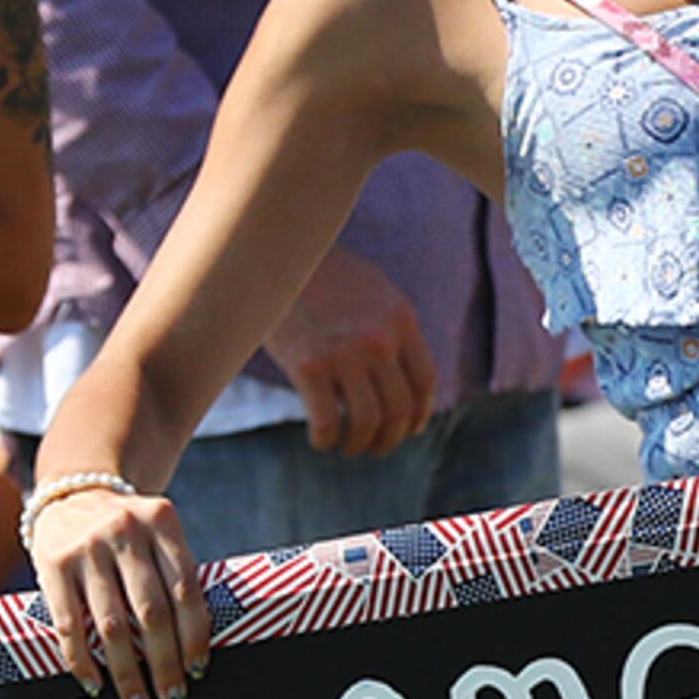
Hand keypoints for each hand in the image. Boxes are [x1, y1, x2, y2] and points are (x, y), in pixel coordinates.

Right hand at [31, 483, 211, 698]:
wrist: (73, 493)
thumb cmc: (130, 531)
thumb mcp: (159, 534)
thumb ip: (176, 575)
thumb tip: (193, 650)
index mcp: (163, 521)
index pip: (186, 590)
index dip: (194, 637)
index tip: (198, 670)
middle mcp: (126, 530)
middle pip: (152, 612)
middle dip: (164, 664)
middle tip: (172, 697)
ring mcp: (87, 547)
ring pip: (112, 626)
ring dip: (127, 672)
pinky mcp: (53, 564)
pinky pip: (69, 625)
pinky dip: (82, 661)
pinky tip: (96, 684)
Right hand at [263, 249, 437, 457]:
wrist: (274, 250)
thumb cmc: (320, 273)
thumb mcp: (373, 290)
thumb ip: (391, 329)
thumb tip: (409, 379)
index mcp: (401, 320)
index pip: (424, 382)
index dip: (419, 415)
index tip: (408, 430)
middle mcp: (380, 339)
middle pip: (399, 409)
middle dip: (389, 438)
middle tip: (373, 447)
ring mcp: (346, 353)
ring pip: (367, 422)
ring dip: (359, 445)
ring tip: (347, 446)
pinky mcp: (309, 365)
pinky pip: (327, 422)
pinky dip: (326, 440)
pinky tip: (320, 440)